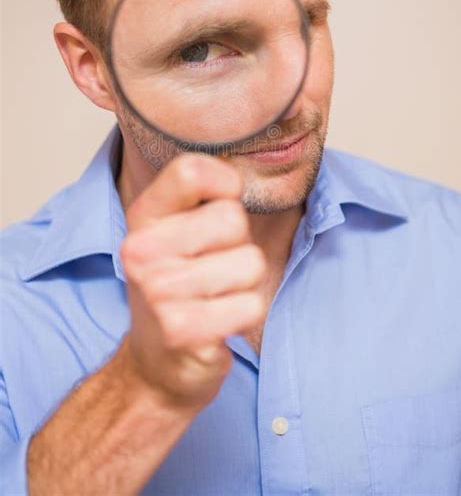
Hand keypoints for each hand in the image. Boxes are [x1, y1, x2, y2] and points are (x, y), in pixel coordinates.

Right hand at [120, 154, 267, 411]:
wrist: (157, 362)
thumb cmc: (179, 285)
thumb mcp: (176, 231)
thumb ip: (202, 194)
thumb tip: (239, 166)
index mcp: (143, 216)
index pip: (191, 171)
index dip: (225, 183)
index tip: (222, 203)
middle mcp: (141, 250)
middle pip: (232, 218)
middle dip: (238, 243)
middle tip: (212, 265)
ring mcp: (158, 291)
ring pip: (250, 263)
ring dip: (244, 283)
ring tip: (215, 295)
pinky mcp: (181, 330)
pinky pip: (252, 304)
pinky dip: (245, 313)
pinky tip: (218, 320)